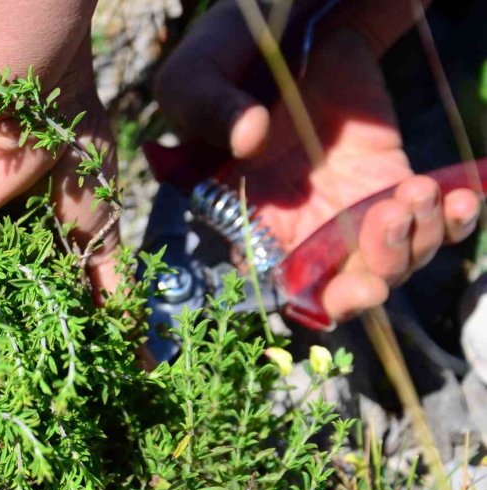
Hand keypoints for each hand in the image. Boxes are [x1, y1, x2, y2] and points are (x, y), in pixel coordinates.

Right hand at [155, 0, 480, 320]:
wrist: (293, 21)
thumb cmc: (233, 54)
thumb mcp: (197, 74)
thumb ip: (204, 108)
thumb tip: (246, 137)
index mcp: (243, 215)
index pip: (271, 278)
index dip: (307, 295)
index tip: (338, 286)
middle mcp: (297, 224)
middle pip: (338, 287)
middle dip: (366, 282)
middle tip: (380, 247)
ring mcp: (349, 206)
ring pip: (392, 262)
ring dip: (413, 242)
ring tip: (415, 192)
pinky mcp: (393, 181)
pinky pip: (431, 222)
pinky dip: (454, 221)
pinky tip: (460, 197)